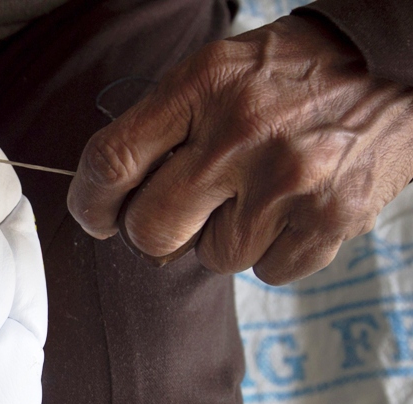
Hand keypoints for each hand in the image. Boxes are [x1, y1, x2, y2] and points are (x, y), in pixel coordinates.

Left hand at [68, 15, 412, 284]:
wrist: (396, 62)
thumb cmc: (289, 74)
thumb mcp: (215, 72)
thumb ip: (161, 127)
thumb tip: (111, 199)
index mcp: (202, 86)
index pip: (112, 162)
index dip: (90, 203)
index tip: (96, 216)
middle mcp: (242, 134)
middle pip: (151, 231)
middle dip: (154, 233)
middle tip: (179, 212)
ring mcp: (289, 181)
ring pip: (213, 258)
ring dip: (224, 237)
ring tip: (259, 192)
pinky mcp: (332, 219)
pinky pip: (268, 272)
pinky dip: (274, 251)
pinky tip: (294, 207)